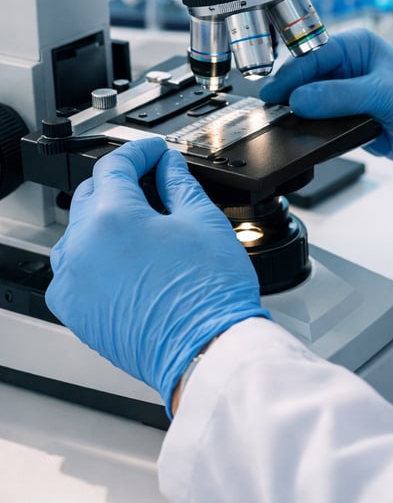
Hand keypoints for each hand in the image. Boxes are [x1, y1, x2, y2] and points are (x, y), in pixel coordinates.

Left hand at [46, 137, 268, 414]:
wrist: (205, 349)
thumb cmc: (208, 295)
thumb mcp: (202, 220)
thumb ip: (178, 184)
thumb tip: (168, 168)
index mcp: (112, 218)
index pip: (114, 166)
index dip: (139, 152)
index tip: (154, 153)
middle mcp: (82, 247)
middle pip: (92, 194)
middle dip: (120, 181)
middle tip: (151, 179)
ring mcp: (74, 281)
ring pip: (78, 232)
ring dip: (103, 218)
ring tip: (139, 220)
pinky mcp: (76, 310)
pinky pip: (74, 269)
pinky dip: (93, 255)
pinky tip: (124, 257)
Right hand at [260, 29, 392, 190]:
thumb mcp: (386, 94)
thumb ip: (340, 96)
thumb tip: (299, 99)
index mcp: (359, 47)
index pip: (312, 57)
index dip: (289, 76)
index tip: (270, 95)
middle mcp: (353, 69)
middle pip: (307, 82)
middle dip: (292, 98)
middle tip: (273, 116)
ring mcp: (353, 98)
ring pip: (314, 107)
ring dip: (303, 119)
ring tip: (286, 131)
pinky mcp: (356, 123)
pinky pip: (327, 128)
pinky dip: (318, 135)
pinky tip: (309, 142)